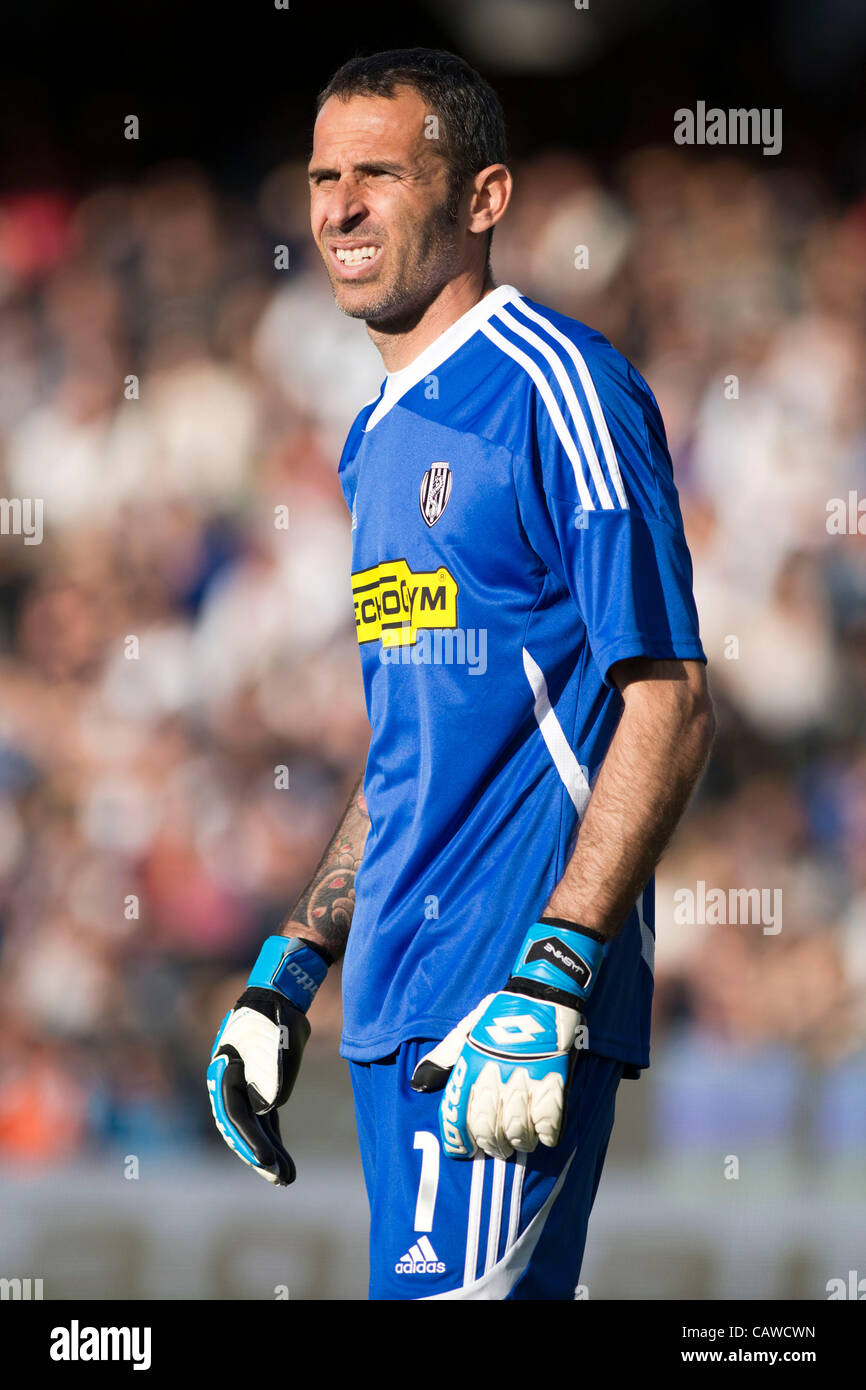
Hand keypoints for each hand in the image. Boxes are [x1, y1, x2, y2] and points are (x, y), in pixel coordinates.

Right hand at [206, 936, 330, 1184]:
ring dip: (270, 1153)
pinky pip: (265, 1122)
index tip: (267, 1160)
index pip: (236, 1115)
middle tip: (279, 1178)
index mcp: (225, 1074)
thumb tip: (269, 1107)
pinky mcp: (261, 1091)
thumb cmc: (274, 1020)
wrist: (279, 998)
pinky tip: (284, 1162)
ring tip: (288, 1179)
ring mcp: (244, 1090)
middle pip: (241, 1129)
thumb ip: (269, 1076)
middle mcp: (229, 1086)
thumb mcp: (273, 1045)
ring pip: (255, 1129)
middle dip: (259, 1155)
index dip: (250, 1140)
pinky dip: (274, 1140)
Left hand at [411, 990, 584, 1158]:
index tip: (462, 1151)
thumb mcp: (466, 1030)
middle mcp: (494, 1076)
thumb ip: (444, 1057)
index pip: (455, 1113)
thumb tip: (418, 1082)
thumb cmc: (501, 1013)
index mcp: (471, 1064)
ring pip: (517, 1131)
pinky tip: (545, 1134)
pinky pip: (549, 1121)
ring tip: (521, 1142)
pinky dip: (546, 1134)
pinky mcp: (552, 1079)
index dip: (456, 1139)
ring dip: (519, 1142)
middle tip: (497, 1148)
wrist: (541, 994)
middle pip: (486, 1129)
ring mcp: (524, 1079)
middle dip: (490, 1145)